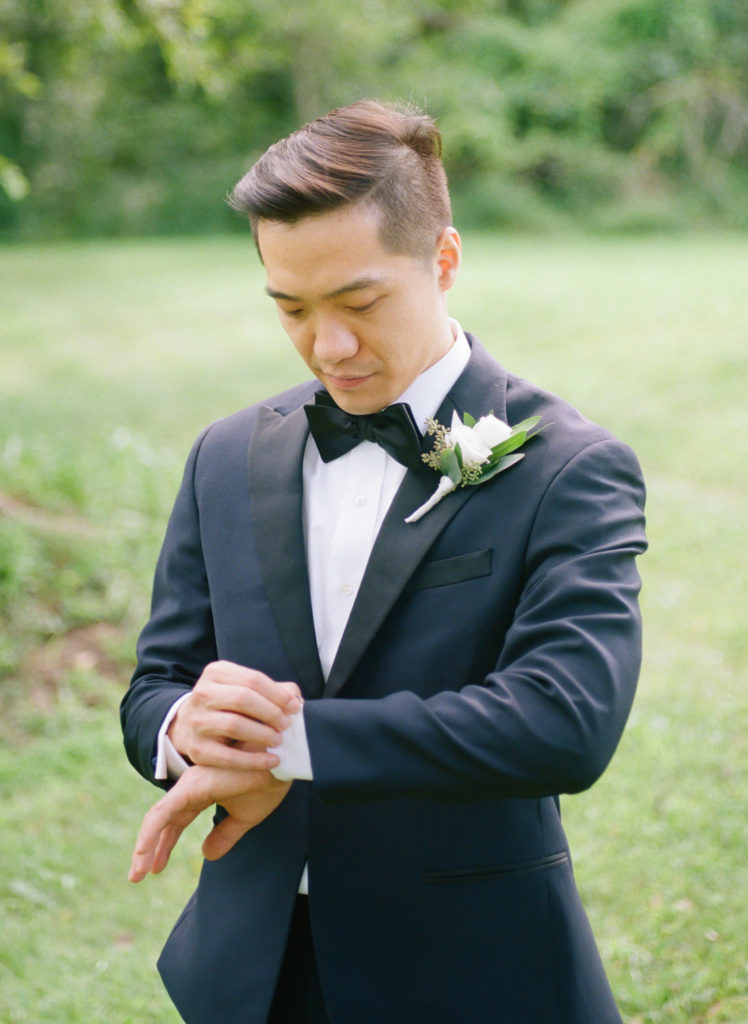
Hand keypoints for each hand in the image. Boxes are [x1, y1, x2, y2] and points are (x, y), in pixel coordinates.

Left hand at [128, 764, 290, 881]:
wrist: (280, 763)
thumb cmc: (266, 782)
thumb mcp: (244, 817)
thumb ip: (224, 835)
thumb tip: (207, 855)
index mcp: (202, 792)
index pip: (175, 822)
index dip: (164, 845)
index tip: (155, 870)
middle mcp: (191, 787)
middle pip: (163, 821)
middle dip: (149, 849)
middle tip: (138, 875)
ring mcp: (189, 785)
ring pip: (157, 818)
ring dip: (145, 847)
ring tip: (138, 873)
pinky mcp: (191, 787)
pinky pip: (163, 813)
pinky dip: (150, 834)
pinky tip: (143, 851)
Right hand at [168, 660, 301, 770]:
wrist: (190, 724)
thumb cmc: (227, 704)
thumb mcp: (241, 687)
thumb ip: (269, 690)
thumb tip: (295, 699)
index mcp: (216, 673)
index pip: (253, 679)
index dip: (278, 694)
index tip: (295, 707)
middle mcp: (202, 693)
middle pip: (243, 699)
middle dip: (271, 712)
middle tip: (287, 724)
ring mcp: (197, 721)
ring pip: (235, 725)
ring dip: (263, 734)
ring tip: (279, 740)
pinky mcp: (197, 749)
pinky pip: (228, 757)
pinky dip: (254, 760)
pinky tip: (272, 760)